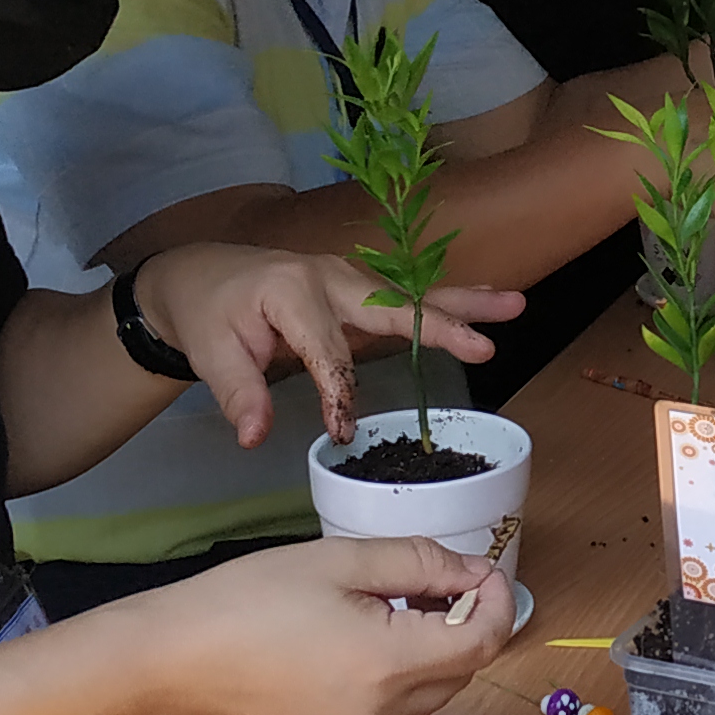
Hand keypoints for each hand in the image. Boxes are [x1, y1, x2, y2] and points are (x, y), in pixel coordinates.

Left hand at [129, 243, 524, 448]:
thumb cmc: (207, 314)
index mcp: (293, 290)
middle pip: (391, 305)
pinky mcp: (358, 289)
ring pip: (411, 294)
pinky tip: (490, 302)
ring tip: (515, 306)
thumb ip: (238, 394)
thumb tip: (255, 438)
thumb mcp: (211, 354)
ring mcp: (348, 279)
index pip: (328, 350)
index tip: (342, 432)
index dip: (338, 393)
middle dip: (438, 326)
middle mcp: (330, 276)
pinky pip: (407, 296)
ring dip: (463, 303)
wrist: (199, 276)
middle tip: (483, 347)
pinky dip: (450, 300)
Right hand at [133, 533, 523, 714]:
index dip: (495, 599)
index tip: (477, 566)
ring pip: (436, 691)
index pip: (484, 641)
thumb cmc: (243, 603)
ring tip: (395, 597)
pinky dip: (406, 668)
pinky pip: (400, 706)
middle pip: (465, 669)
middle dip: (466, 619)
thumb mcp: (338, 561)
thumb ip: (418, 563)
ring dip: (437, 645)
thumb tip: (471, 572)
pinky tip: (368, 630)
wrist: (167, 668)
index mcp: (389, 667)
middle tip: (431, 573)